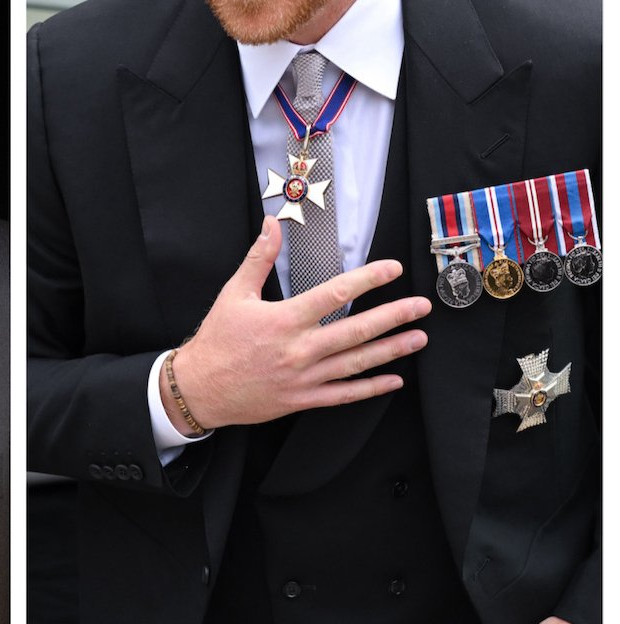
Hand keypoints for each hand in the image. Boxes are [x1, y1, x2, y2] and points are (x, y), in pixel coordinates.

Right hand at [161, 215, 429, 431]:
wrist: (200, 388)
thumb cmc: (217, 339)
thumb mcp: (234, 293)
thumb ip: (258, 258)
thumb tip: (272, 224)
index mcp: (285, 319)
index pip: (335, 294)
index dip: (368, 279)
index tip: (392, 269)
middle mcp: (299, 349)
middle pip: (357, 330)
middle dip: (394, 316)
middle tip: (422, 307)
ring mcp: (304, 377)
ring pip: (357, 362)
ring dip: (391, 350)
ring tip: (418, 338)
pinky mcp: (303, 399)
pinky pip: (344, 394)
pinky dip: (371, 388)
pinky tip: (393, 379)